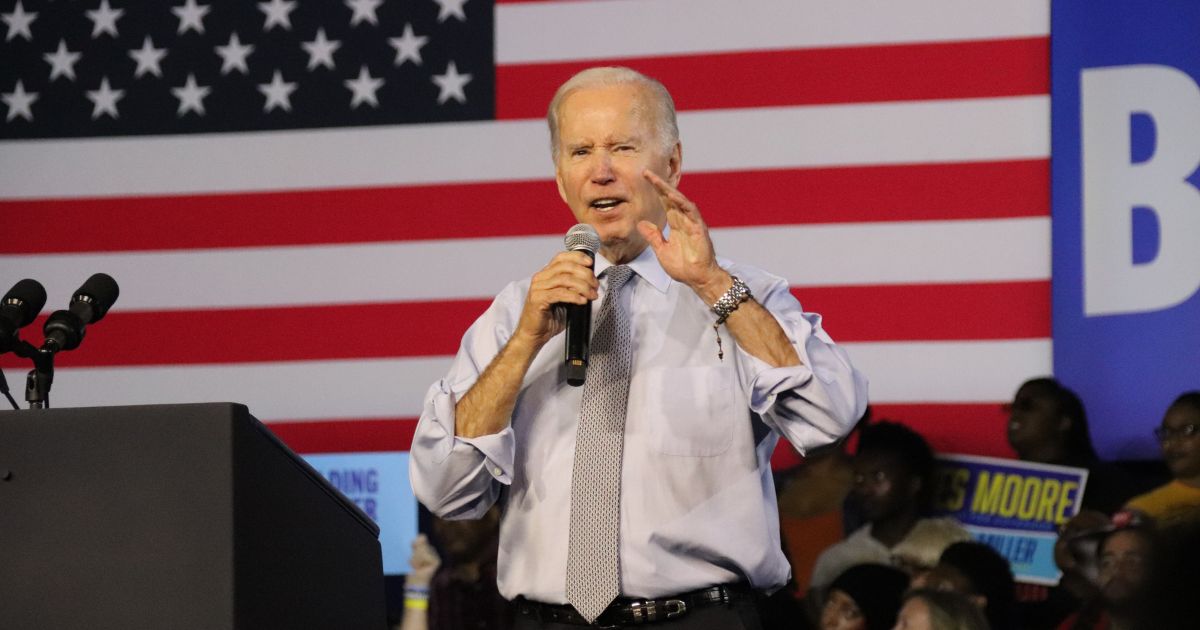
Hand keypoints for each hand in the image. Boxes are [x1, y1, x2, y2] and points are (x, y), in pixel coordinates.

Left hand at [407, 533, 441, 586]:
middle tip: (413, 562)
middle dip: (415, 552)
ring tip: (415, 566)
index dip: (415, 542)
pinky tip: (420, 568)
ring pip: (424, 550)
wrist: (414, 582)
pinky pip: (426, 556)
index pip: (422, 538)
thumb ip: (417, 545)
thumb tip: (422, 535)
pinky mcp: (437, 561)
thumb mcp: (411, 554)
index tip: (411, 546)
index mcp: (425, 547)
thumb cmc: (411, 568)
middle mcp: (432, 550)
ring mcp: (435, 556)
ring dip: (416, 558)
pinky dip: (420, 561)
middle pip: (423, 544)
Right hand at [514, 251, 598, 346]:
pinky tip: (582, 300)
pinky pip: (559, 294)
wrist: (534, 334)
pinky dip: (574, 296)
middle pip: (565, 267)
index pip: (561, 258)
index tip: (590, 263)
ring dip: (583, 286)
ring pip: (564, 279)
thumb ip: (573, 288)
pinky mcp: (538, 300)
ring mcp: (538, 288)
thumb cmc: (549, 318)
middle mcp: (540, 278)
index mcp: (546, 274)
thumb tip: (590, 282)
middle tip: (595, 285)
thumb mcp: (564, 298)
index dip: (577, 257)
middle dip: (584, 274)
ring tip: (592, 295)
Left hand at [637, 170, 730, 301]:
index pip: (664, 202)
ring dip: (670, 191)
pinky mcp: (699, 229)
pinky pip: (692, 213)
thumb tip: (641, 223)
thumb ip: (653, 236)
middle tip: (646, 173)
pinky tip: (675, 197)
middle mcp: (684, 220)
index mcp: (675, 224)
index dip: (656, 190)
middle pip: (671, 198)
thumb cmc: (683, 267)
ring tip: (658, 182)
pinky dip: (684, 204)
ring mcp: (692, 223)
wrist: (697, 279)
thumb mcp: (662, 250)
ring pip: (681, 202)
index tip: (645, 178)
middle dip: (660, 185)